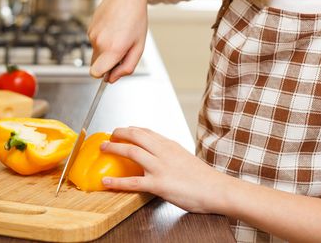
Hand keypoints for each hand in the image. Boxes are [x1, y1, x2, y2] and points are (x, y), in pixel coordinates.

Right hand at [88, 0, 147, 81]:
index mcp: (113, 49)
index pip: (96, 74)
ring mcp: (92, 35)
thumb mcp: (139, 46)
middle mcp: (99, 42)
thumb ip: (127, 67)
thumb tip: (112, 79)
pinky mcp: (89, 28)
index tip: (111, 71)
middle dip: (107, 62)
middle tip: (121, 49)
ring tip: (119, 34)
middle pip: (96, 65)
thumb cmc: (135, 18)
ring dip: (106, 49)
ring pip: (96, 53)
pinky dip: (103, 39)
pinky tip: (113, 28)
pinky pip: (95, 42)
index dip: (104, 75)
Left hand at [99, 126, 227, 213]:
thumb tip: (161, 155)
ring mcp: (160, 167)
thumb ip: (171, 154)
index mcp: (170, 145)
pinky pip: (133, 182)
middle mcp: (163, 152)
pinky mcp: (159, 184)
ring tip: (103, 148)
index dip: (131, 129)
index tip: (123, 130)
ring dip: (114, 148)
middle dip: (119, 133)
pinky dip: (117, 181)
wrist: (216, 189)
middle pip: (136, 135)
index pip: (146, 131)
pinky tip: (106, 181)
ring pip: (131, 152)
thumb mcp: (185, 157)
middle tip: (109, 136)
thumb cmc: (204, 177)